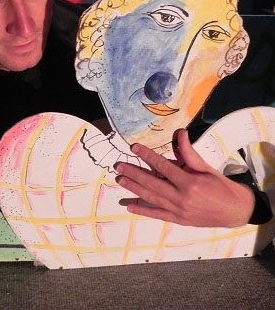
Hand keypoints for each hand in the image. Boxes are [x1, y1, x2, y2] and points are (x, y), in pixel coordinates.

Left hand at [115, 129, 254, 227]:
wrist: (235, 211)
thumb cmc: (220, 186)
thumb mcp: (206, 167)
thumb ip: (190, 153)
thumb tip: (180, 133)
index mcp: (190, 182)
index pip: (163, 166)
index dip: (147, 156)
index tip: (135, 148)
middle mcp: (182, 197)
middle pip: (152, 183)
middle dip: (133, 173)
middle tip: (118, 166)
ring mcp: (179, 210)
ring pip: (151, 198)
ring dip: (133, 189)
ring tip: (120, 180)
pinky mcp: (178, 220)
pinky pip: (157, 214)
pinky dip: (142, 211)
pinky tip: (129, 206)